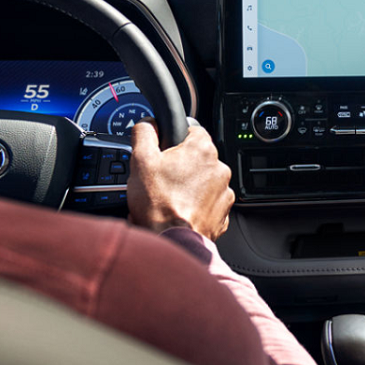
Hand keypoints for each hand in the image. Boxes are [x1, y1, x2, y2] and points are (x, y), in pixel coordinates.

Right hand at [127, 119, 234, 239]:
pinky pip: (208, 203)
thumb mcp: (141, 160)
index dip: (174, 140)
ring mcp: (224, 192)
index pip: (192, 130)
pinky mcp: (223, 213)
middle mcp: (220, 168)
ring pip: (203, 181)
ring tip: (169, 199)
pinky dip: (196, 206)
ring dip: (189, 186)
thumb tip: (147, 123)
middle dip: (180, 166)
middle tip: (161, 179)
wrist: (171, 242)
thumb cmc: (159, 205)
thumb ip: (144, 133)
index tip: (164, 151)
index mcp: (203, 149)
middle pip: (197, 158)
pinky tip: (179, 211)